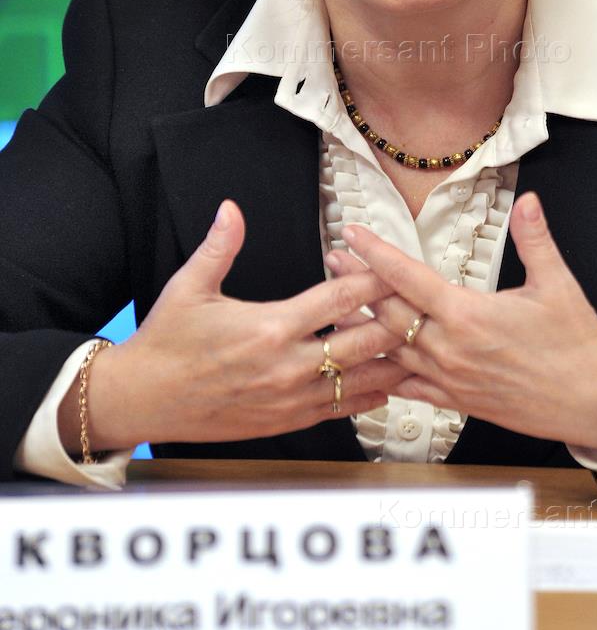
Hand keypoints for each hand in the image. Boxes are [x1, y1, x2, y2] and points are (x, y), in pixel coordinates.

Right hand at [65, 200, 409, 452]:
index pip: (341, 298)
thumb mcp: (189, 286)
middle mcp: (289, 366)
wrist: (143, 399)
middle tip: (421, 304)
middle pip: (366, 341)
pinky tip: (385, 382)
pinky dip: (368, 395)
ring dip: (391, 362)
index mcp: (271, 328)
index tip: (394, 265)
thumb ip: (220, 245)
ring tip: (419, 345)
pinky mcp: (287, 421)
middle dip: (396, 321)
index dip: (374, 279)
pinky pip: (341, 410)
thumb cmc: (166, 342)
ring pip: (362, 381)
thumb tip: (231, 208)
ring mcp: (291, 399)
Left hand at [327, 192, 596, 451]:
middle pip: (388, 313)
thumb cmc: (576, 346)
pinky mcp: (456, 402)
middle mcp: (450, 349)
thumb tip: (529, 201)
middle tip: (333, 260)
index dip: (376, 254)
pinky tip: (369, 363)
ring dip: (363, 326)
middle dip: (356, 284)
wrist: (594, 405)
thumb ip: (535, 240)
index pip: (408, 278)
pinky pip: (407, 388)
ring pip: (390, 351)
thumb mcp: (558, 285)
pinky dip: (384, 372)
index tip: (353, 234)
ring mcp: (449, 379)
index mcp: (468, 316)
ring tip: (338, 305)